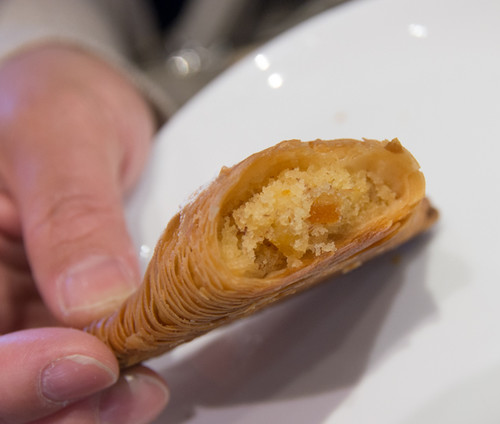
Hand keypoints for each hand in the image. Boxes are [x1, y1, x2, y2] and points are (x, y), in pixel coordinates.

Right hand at [0, 45, 167, 422]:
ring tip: (141, 390)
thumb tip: (96, 301)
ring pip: (30, 389)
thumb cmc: (58, 101)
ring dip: (84, 406)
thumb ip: (72, 214)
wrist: (84, 108)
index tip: (87, 361)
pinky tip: (137, 377)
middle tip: (129, 392)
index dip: (10, 376)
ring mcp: (9, 311)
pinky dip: (101, 387)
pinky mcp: (47, 320)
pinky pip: (65, 369)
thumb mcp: (62, 137)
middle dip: (54, 404)